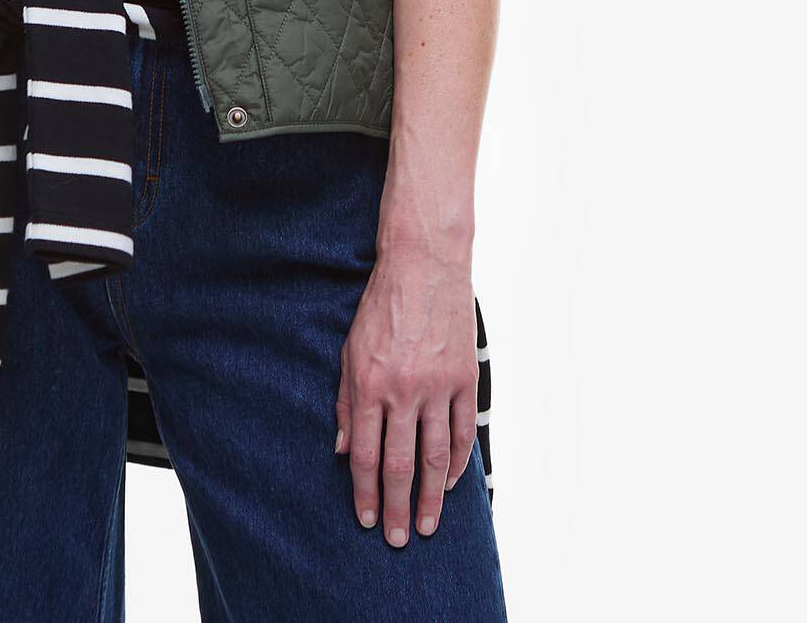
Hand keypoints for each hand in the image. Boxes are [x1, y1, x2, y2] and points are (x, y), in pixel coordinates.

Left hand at [334, 231, 478, 545]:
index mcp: (369, 384)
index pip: (364, 453)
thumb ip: (345, 401)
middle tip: (398, 540)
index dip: (364, 492)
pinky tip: (451, 482)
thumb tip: (341, 449)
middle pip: (399, 464)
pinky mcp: (464, 379)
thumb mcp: (350, 349)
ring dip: (431, 497)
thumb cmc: (381, 307)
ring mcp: (438, 387)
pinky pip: (462, 432)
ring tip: (428, 525)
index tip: (365, 519)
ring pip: (435, 457)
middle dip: (396, 507)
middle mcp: (404, 391)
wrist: (423, 266)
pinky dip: (458, 463)